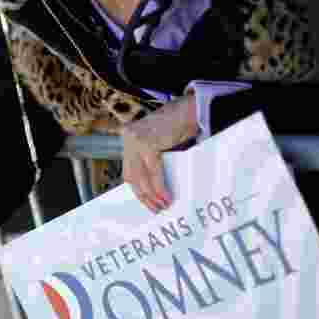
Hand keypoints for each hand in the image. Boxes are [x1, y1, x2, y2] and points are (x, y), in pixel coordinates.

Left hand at [119, 95, 197, 212]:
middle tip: (156, 209)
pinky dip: (159, 186)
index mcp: (128, 138)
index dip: (138, 190)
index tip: (148, 203)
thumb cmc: (178, 126)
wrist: (190, 109)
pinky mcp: (146, 142)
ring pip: (141, 176)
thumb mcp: (159, 143)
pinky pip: (152, 171)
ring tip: (164, 205)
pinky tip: (166, 196)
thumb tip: (154, 188)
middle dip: (144, 196)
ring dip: (152, 194)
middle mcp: (128, 137)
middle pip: (132, 176)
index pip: (129, 171)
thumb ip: (151, 159)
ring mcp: (135, 139)